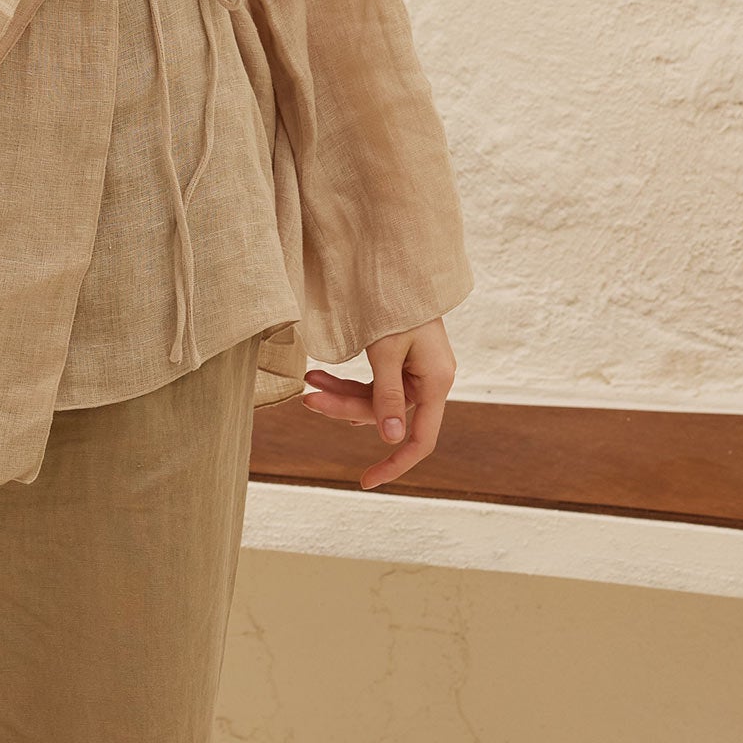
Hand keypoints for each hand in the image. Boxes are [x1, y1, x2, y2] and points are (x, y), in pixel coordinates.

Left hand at [299, 316, 456, 489]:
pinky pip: (372, 381)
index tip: (365, 482)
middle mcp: (429, 380)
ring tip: (307, 381)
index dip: (394, 465)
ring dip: (340, 393)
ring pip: (374, 398)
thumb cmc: (396, 301)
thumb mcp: (386, 349)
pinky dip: (346, 380)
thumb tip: (391, 440)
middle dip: (344, 409)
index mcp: (436, 382)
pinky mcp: (399, 359)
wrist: (398, 260)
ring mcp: (414, 370)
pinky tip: (319, 375)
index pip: (419, 439)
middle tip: (306, 397)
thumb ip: (387, 396)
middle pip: (385, 415)